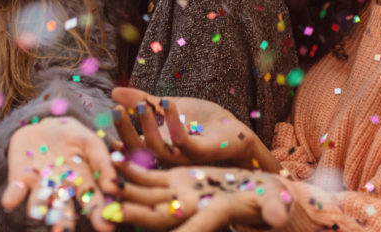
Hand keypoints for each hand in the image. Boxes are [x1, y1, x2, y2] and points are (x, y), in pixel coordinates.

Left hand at [1, 116, 119, 231]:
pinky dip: (13, 195)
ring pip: (39, 201)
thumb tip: (113, 185)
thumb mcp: (91, 143)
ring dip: (37, 208)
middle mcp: (61, 191)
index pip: (92, 202)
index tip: (106, 227)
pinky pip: (15, 190)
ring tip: (37, 214)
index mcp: (83, 184)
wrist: (45, 125)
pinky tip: (10, 201)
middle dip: (64, 222)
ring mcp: (39, 186)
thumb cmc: (74, 137)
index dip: (98, 213)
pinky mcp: (19, 178)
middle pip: (64, 210)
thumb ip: (102, 162)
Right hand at [112, 87, 254, 167]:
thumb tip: (114, 91)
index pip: (130, 149)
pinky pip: (182, 142)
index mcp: (157, 150)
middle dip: (125, 131)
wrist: (233, 130)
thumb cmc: (201, 122)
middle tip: (116, 109)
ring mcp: (183, 159)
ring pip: (157, 149)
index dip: (115, 138)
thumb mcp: (167, 108)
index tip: (105, 121)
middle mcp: (167, 159)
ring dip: (147, 125)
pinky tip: (168, 102)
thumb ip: (143, 101)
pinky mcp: (201, 153)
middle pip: (138, 152)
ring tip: (143, 103)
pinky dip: (173, 122)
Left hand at [115, 163, 290, 231]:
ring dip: (125, 189)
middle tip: (110, 212)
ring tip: (103, 181)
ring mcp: (181, 194)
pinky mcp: (177, 180)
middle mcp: (191, 208)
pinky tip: (113, 156)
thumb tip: (277, 218)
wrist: (262, 192)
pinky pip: (149, 176)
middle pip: (158, 215)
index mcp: (214, 213)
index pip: (193, 228)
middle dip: (134, 213)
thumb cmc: (272, 201)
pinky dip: (131, 168)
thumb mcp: (275, 204)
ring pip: (147, 195)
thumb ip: (274, 209)